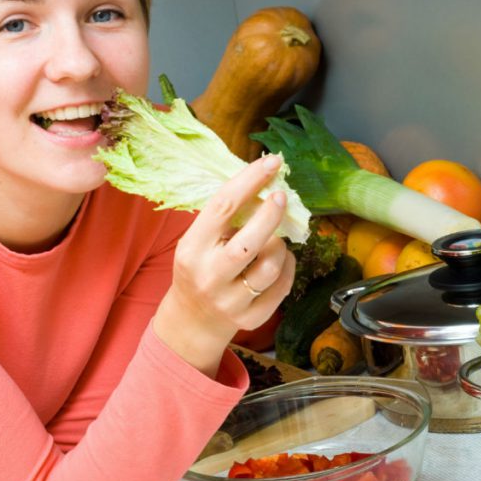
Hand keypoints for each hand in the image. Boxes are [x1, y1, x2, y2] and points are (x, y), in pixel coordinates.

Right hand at [153, 155, 295, 376]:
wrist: (194, 318)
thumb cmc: (201, 267)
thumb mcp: (199, 241)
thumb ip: (225, 217)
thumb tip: (264, 180)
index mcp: (192, 248)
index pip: (223, 207)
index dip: (250, 181)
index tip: (271, 162)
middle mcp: (209, 276)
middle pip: (250, 242)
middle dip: (272, 214)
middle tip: (282, 197)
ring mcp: (230, 301)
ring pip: (271, 266)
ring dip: (280, 246)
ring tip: (275, 239)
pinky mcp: (251, 318)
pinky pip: (282, 286)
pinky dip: (287, 266)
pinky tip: (280, 259)